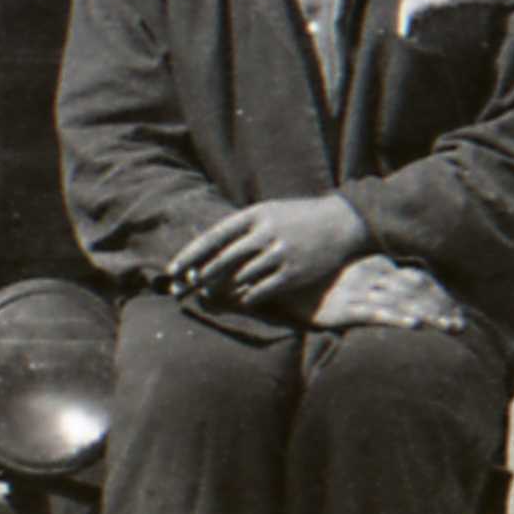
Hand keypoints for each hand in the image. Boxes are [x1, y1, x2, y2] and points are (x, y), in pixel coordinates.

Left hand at [164, 195, 366, 313]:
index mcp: (254, 215)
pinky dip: (248, 297)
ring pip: (240, 278)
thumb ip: (241, 228)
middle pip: (222, 261)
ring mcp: (280, 254)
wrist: (341, 222)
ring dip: (223, 290)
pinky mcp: (294, 273)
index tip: (172, 270)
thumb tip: (209, 247)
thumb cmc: (298, 218)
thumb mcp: (268, 212)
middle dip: (200, 277)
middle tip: (183, 290)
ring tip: (210, 296)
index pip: (213, 237)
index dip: (189, 255)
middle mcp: (265, 234)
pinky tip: (242, 300)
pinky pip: (262, 291)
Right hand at [312, 258, 459, 330]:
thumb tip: (401, 293)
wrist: (278, 280)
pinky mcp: (340, 308)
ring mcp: (356, 290)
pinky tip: (411, 326)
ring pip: (399, 302)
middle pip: (415, 291)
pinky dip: (394, 318)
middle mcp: (371, 273)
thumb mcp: (349, 274)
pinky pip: (372, 312)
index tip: (458, 315)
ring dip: (426, 315)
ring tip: (446, 328)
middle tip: (460, 326)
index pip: (418, 279)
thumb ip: (374, 280)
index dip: (441, 297)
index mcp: (377, 264)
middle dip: (440, 308)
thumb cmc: (316, 280)